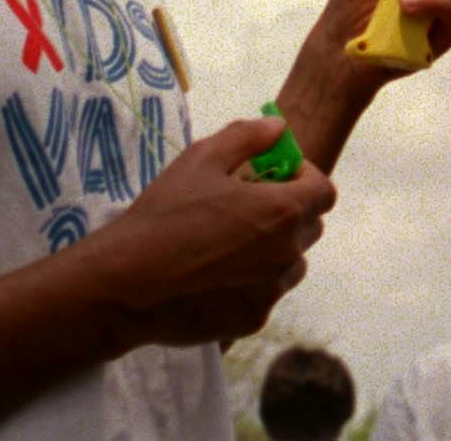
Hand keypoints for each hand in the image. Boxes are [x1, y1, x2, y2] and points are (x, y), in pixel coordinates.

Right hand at [103, 116, 335, 347]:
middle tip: (246, 205)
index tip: (275, 176)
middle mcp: (287, 254)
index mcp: (283, 212)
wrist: (126, 284)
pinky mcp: (252, 322)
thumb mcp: (201, 159)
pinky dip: (252, 282)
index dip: (304, 178)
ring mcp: (271, 292)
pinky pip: (266, 294)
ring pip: (291, 264)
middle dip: (288, 211)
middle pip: (309, 227)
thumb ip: (247, 137)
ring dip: (274, 250)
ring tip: (230, 243)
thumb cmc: (165, 215)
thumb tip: (279, 128)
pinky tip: (214, 276)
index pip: (323, 191)